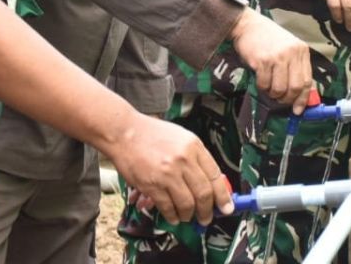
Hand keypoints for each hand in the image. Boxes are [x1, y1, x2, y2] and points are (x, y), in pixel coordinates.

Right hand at [107, 112, 232, 225]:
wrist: (124, 132)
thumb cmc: (152, 134)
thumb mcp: (181, 138)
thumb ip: (196, 158)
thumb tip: (210, 183)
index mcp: (194, 146)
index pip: (215, 176)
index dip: (223, 196)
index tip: (226, 207)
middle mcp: (183, 159)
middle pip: (204, 194)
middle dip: (207, 211)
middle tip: (206, 218)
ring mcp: (167, 173)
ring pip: (187, 204)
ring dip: (189, 215)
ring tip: (187, 217)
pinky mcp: (152, 185)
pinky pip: (168, 207)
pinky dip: (173, 216)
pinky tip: (173, 217)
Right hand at [228, 8, 312, 112]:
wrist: (248, 25)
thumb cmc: (267, 38)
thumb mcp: (288, 49)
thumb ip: (295, 68)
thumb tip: (300, 94)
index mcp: (301, 50)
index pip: (307, 80)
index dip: (303, 98)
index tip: (298, 109)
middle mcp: (292, 53)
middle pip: (295, 87)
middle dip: (287, 99)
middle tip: (280, 100)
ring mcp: (277, 56)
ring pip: (280, 88)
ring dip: (273, 94)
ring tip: (269, 88)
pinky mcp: (263, 60)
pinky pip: (265, 84)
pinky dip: (262, 87)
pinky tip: (260, 80)